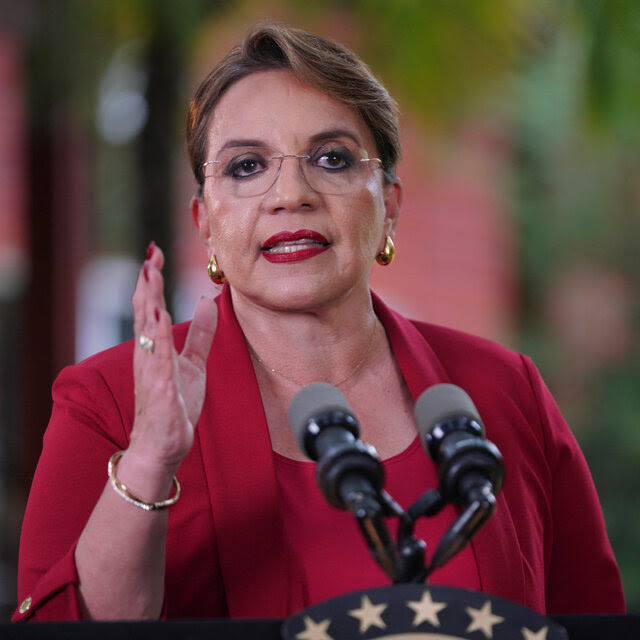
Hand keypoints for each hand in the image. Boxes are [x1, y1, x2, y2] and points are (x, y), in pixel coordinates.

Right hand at [128, 242, 216, 474]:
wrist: (166, 443)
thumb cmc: (175, 403)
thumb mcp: (193, 362)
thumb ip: (200, 334)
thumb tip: (208, 303)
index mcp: (154, 346)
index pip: (151, 306)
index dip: (152, 280)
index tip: (155, 253)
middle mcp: (148, 354)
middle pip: (144, 311)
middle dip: (147, 282)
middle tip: (150, 254)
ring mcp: (151, 370)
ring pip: (147, 329)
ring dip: (148, 301)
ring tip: (149, 275)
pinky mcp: (160, 388)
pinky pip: (159, 358)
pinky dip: (159, 337)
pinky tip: (161, 317)